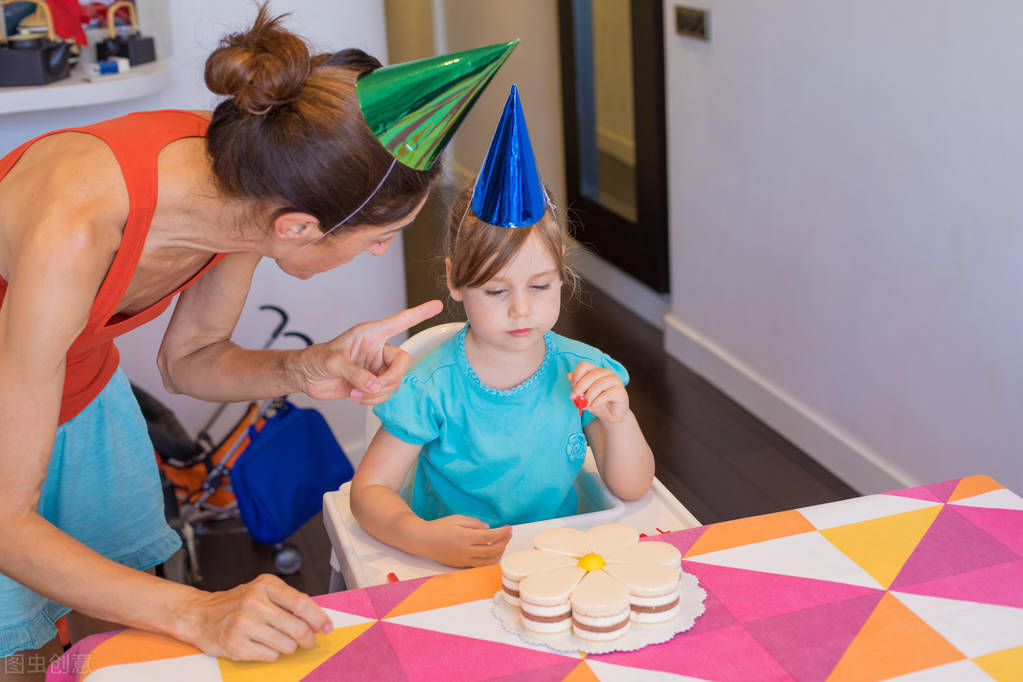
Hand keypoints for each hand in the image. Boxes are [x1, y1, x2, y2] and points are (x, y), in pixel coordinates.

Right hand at [177, 574, 332, 661]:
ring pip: (286, 644)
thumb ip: (288, 601)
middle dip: (307, 638)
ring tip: (277, 640)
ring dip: (288, 646)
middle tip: (307, 641)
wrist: (199, 615)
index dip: (319, 618)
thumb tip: (318, 618)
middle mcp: (254, 602)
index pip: (301, 603)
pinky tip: (261, 645)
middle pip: (297, 627)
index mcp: (265, 585)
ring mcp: (243, 623)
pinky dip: (271, 654)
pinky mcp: (235, 644)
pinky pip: (270, 656)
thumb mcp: (262, 591)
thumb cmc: (236, 604)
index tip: (327, 628)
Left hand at [297, 300, 441, 403]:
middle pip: (402, 363)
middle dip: (391, 378)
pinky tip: (356, 397)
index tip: (437, 305)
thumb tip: (374, 385)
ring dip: (377, 392)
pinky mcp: (372, 384)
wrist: (306, 377)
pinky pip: (384, 394)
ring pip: (394, 382)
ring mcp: (376, 368)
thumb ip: (355, 373)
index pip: (400, 322)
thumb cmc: (317, 359)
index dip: (419, 314)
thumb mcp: (333, 362)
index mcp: (371, 334)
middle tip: (373, 386)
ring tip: (356, 393)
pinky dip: (373, 399)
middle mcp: (378, 350)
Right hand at [422, 515, 511, 567]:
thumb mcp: (457, 519)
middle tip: (509, 535)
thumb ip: (474, 523)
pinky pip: (480, 566)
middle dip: (504, 542)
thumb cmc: (440, 527)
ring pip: (488, 561)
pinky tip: (494, 553)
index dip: (502, 533)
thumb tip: (488, 528)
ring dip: (499, 553)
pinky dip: (490, 561)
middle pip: (491, 550)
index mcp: (465, 537)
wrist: (424, 540)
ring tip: (503, 544)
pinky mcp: (461, 565)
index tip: (509, 528)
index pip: (489, 536)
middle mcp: (465, 550)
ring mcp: (463, 560)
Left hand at [569, 361, 629, 423]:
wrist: (611, 415)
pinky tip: (591, 408)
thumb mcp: (585, 395)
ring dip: (588, 396)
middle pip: (591, 375)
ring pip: (599, 384)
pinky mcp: (620, 391)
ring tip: (584, 406)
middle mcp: (606, 373)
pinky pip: (606, 394)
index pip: (584, 365)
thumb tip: (569, 375)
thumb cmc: (598, 403)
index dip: (576, 375)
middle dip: (580, 387)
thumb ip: (578, 386)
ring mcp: (615, 380)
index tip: (572, 386)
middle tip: (574, 398)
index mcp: (596, 371)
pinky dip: (596, 402)